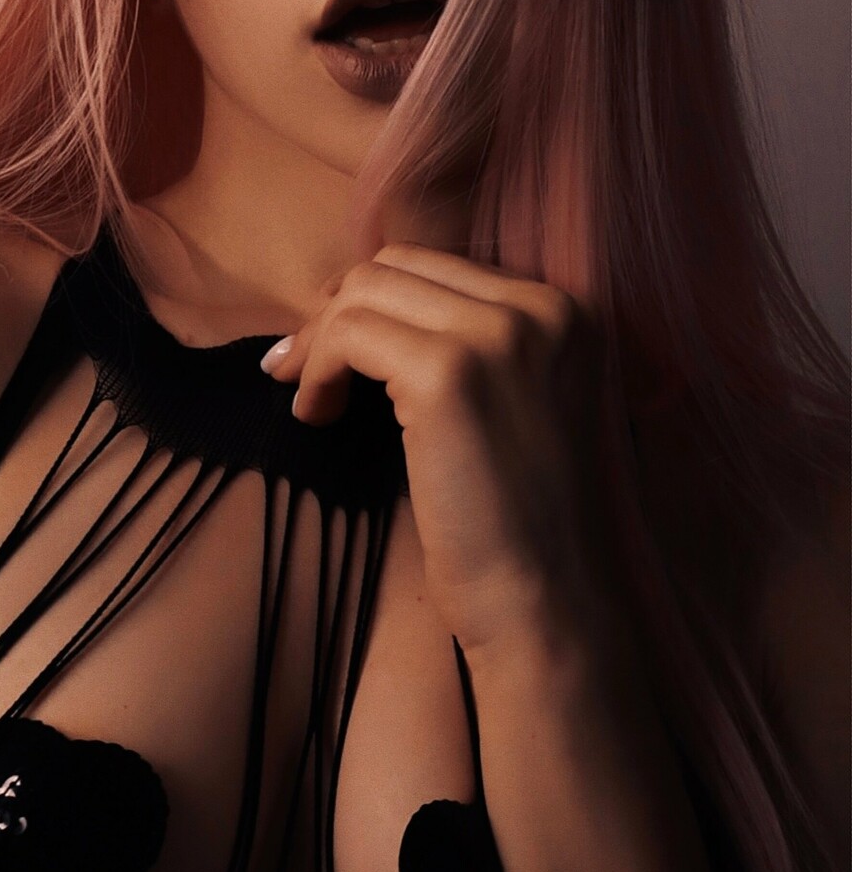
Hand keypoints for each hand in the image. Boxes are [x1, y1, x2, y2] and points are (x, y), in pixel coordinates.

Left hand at [261, 243, 614, 655]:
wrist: (552, 605)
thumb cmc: (525, 527)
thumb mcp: (517, 408)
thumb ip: (474, 351)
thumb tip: (368, 308)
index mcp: (567, 312)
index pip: (440, 268)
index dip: (373, 305)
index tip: (334, 352)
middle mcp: (543, 308)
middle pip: (398, 267)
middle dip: (337, 313)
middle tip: (303, 373)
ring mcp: (498, 337)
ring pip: (366, 293)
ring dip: (320, 343)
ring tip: (312, 402)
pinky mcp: (450, 375)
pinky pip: (349, 335)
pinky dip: (317, 370)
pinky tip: (315, 416)